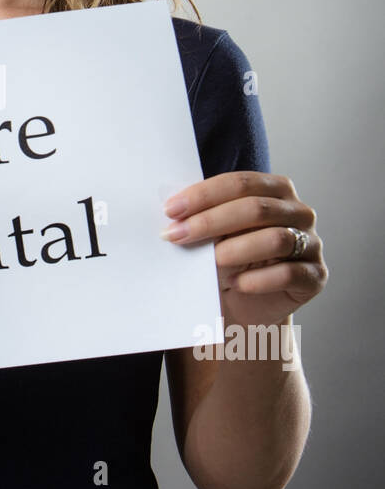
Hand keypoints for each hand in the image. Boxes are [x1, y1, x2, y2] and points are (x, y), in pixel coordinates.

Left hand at [161, 171, 327, 328]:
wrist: (246, 305)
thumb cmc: (228, 260)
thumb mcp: (215, 234)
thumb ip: (201, 216)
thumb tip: (172, 211)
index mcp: (276, 189)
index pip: (240, 183)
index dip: (204, 195)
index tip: (171, 210)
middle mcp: (299, 212)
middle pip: (256, 209)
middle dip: (211, 221)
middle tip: (178, 236)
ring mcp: (312, 243)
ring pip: (276, 239)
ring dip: (236, 250)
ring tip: (210, 262)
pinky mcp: (316, 276)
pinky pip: (290, 273)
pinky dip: (260, 279)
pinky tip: (238, 285)